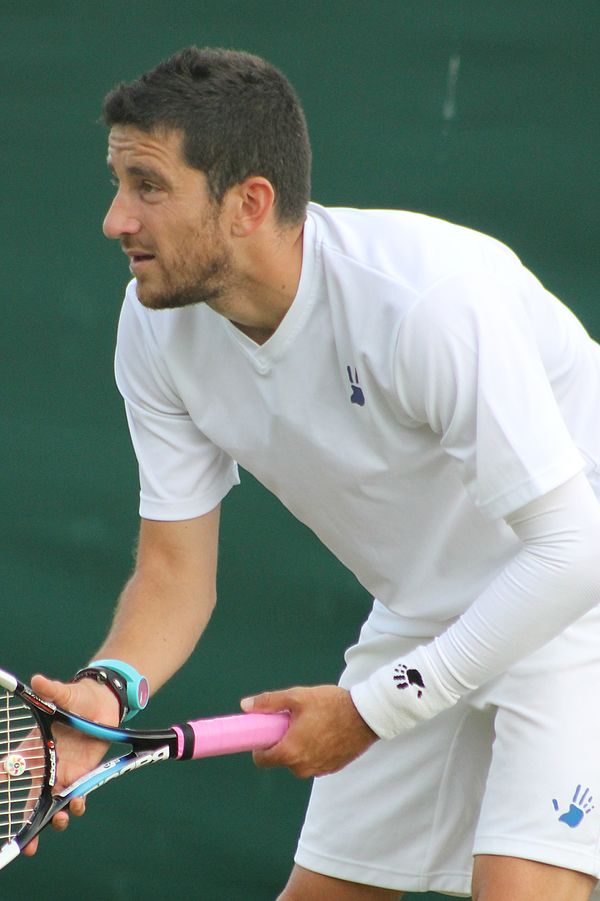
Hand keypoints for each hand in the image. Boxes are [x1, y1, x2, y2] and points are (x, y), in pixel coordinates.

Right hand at [22, 674, 119, 856]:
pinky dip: (77, 803)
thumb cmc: (78, 698)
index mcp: (35, 745)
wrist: (103, 703)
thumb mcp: (65, 694)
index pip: (12, 763)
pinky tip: (77, 806)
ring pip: (54, 801)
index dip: (2, 773)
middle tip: (27, 843)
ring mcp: (64, 771)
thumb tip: (37, 680)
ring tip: (58, 823)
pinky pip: (77, 794)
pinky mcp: (82, 773)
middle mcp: (47, 763)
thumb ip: (52, 691)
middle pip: (33, 796)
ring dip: (55, 816)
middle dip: (28, 820)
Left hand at [240, 684, 377, 777]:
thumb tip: (245, 706)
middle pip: (281, 758)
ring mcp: (318, 770)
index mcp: (290, 751)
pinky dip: (315, 749)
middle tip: (294, 721)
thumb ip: (269, 702)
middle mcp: (302, 767)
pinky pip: (314, 761)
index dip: (261, 745)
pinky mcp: (332, 768)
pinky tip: (325, 732)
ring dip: (300, 746)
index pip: (262, 759)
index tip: (268, 731)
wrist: (366, 715)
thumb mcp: (297, 697)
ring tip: (313, 724)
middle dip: (283, 742)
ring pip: (298, 760)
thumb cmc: (330, 705)